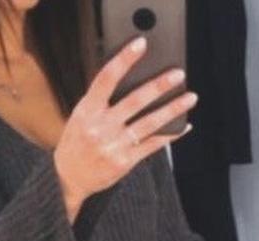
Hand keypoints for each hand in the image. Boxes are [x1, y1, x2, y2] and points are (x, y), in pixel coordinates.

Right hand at [53, 35, 197, 214]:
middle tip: (178, 74)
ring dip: (172, 109)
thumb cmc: (77, 142)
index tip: (140, 44)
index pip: (106, 79)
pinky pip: (152, 145)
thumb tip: (133, 79)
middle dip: (159, 86)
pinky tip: (184, 126)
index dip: (124, 60)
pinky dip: (170, 135)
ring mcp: (113, 146)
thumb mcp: (80, 116)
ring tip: (190, 98)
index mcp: (87, 111)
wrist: (68, 178)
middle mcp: (100, 127)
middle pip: (134, 101)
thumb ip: (101, 100)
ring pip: (149, 123)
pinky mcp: (125, 162)